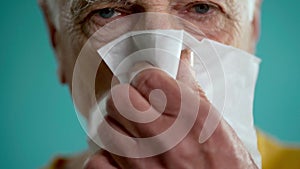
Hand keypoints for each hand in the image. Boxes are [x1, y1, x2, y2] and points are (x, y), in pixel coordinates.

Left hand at [84, 50, 257, 168]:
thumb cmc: (227, 167)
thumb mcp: (219, 125)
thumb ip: (194, 91)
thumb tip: (180, 60)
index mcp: (191, 117)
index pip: (146, 78)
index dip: (145, 77)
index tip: (148, 84)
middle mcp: (165, 138)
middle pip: (120, 99)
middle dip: (127, 98)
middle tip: (137, 107)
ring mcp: (144, 165)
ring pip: (106, 127)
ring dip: (116, 126)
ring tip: (130, 133)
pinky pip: (97, 162)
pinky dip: (105, 158)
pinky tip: (120, 157)